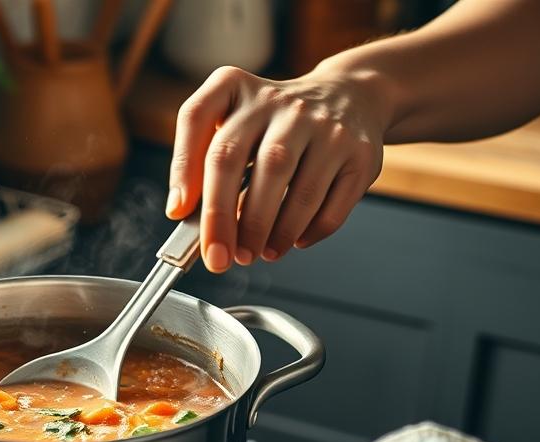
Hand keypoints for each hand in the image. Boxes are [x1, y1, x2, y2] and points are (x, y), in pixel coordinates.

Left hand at [167, 66, 388, 271]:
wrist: (351, 95)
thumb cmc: (279, 121)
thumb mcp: (237, 122)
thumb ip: (205, 161)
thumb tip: (186, 216)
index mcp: (236, 88)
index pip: (197, 118)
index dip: (182, 169)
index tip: (178, 213)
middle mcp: (280, 102)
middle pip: (239, 159)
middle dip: (223, 217)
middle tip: (219, 256)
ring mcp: (325, 126)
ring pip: (292, 188)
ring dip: (270, 232)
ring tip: (256, 253)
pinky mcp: (361, 153)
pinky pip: (333, 204)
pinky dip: (310, 231)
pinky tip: (294, 240)